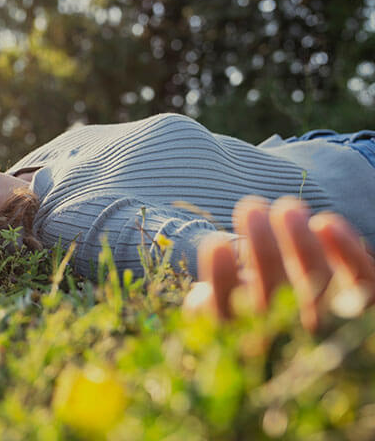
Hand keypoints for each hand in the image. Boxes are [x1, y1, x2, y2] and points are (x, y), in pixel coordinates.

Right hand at [184, 195, 374, 331]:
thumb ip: (207, 310)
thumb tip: (202, 296)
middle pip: (275, 292)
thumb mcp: (221, 323)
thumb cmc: (254, 324)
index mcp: (243, 338)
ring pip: (317, 281)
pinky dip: (348, 251)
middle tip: (250, 207)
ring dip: (299, 241)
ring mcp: (330, 321)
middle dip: (262, 246)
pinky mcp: (365, 306)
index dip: (221, 277)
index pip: (227, 313)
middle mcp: (285, 336)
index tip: (216, 243)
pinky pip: (363, 281)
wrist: (309, 354)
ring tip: (285, 207)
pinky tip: (325, 222)